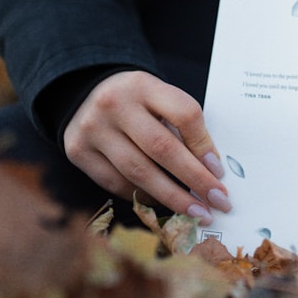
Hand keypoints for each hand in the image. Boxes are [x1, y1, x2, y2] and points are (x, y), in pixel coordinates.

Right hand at [63, 71, 230, 224]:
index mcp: (144, 85)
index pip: (184, 114)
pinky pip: (116, 183)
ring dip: (172, 197)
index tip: (219, 172)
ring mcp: (92, 129)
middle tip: (217, 201)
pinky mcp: (77, 151)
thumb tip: (210, 170)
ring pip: (138, 172)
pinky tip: (163, 204)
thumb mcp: (160, 97)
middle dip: (194, 179)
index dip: (204, 146)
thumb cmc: (136, 100)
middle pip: (162, 148)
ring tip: (196, 212)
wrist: (86, 92)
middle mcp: (114, 104)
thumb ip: (183, 125)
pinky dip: (143, 196)